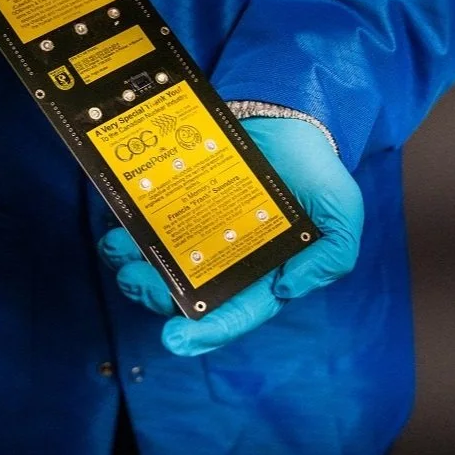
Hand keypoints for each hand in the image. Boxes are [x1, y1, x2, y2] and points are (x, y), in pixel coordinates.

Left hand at [98, 117, 363, 355]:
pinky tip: (113, 218)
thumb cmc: (316, 172)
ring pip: (154, 259)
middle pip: (180, 291)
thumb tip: (285, 289)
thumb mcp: (341, 216)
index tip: (173, 340)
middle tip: (133, 279)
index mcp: (260, 274)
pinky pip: (144, 216)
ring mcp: (193, 229)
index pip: (232, 314)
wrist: (286, 114)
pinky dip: (124, 221)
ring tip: (115, 247)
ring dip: (128, 261)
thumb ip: (329, 258)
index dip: (203, 334)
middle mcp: (221, 259)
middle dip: (151, 292)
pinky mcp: (174, 199)